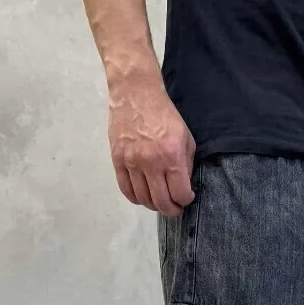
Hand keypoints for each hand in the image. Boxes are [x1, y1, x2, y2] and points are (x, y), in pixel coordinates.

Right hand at [108, 67, 195, 215]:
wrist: (135, 94)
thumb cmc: (164, 114)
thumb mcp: (185, 138)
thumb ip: (186, 165)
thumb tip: (183, 187)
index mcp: (171, 156)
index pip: (180, 194)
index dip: (185, 201)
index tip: (186, 198)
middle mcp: (151, 162)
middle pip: (161, 202)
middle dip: (171, 210)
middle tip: (175, 208)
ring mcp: (132, 162)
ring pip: (143, 199)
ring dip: (153, 205)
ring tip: (159, 200)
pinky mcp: (117, 160)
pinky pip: (126, 189)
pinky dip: (136, 198)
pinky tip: (143, 196)